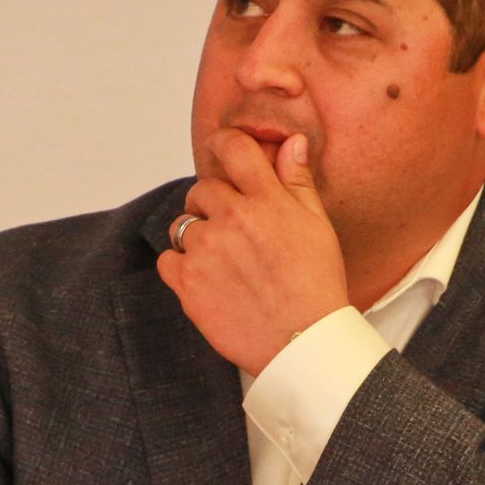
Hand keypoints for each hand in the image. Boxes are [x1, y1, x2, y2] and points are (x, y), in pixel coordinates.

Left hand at [156, 130, 349, 375]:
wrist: (303, 342)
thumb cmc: (316, 285)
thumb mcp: (317, 226)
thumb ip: (298, 181)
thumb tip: (291, 142)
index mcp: (267, 201)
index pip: (234, 149)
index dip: (224, 143)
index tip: (221, 148)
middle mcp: (233, 219)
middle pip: (202, 189)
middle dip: (212, 203)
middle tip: (233, 230)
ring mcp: (206, 251)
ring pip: (182, 225)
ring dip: (197, 237)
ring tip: (223, 262)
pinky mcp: (188, 283)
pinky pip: (167, 260)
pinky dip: (180, 267)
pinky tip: (207, 280)